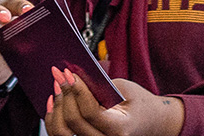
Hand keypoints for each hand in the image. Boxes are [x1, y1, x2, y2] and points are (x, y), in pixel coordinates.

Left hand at [44, 67, 183, 135]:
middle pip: (74, 122)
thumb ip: (100, 84)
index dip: (77, 90)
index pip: (91, 112)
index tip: (68, 73)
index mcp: (119, 128)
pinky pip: (61, 134)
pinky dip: (54, 118)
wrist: (150, 121)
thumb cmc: (138, 103)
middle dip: (64, 94)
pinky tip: (55, 101)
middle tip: (59, 74)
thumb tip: (72, 76)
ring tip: (57, 87)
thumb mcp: (126, 88)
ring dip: (56, 107)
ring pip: (62, 132)